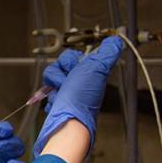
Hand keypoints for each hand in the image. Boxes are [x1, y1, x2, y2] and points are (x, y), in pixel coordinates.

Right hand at [33, 36, 123, 156]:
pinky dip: (49, 98)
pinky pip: (45, 93)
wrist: (68, 123)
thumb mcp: (97, 69)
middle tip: (67, 84)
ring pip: (50, 78)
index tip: (74, 70)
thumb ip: (107, 53)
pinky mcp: (56, 103)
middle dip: (58, 74)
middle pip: (58, 66)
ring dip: (53, 86)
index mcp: (88, 73)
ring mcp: (66, 93)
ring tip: (61, 96)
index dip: (69, 61)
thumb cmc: (81, 98)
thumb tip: (116, 39)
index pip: (70, 56)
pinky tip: (57, 104)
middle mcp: (78, 82)